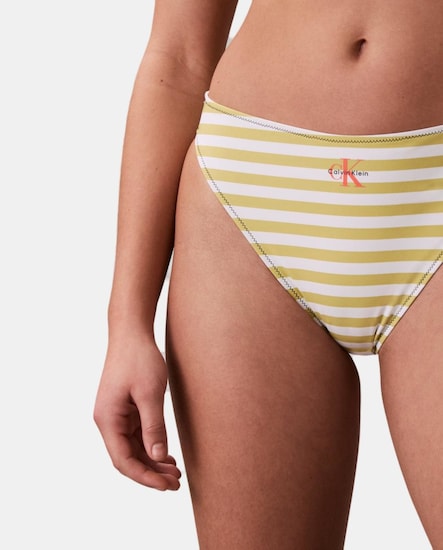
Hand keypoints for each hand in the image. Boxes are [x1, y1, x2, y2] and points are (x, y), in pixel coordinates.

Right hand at [93, 336, 180, 490]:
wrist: (132, 333)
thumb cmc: (139, 359)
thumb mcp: (149, 394)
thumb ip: (153, 426)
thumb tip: (158, 456)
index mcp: (107, 419)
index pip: (123, 460)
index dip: (145, 476)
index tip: (166, 486)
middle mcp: (108, 421)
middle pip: (127, 457)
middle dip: (151, 472)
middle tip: (176, 483)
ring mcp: (116, 415)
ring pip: (132, 448)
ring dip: (152, 461)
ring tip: (175, 471)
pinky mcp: (125, 409)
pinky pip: (136, 435)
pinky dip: (151, 446)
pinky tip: (167, 454)